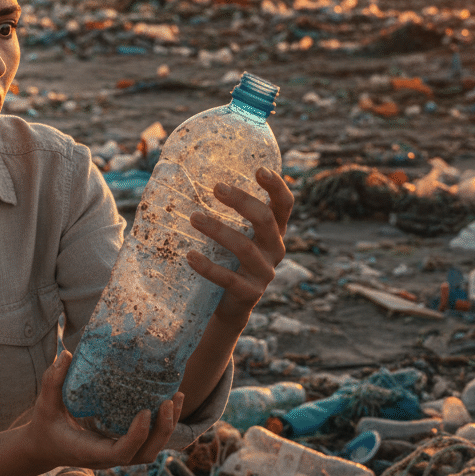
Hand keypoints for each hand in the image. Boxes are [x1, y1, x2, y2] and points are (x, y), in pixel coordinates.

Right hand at [16, 350, 183, 470]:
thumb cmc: (45, 426)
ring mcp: (118, 453)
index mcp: (90, 451)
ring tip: (177, 397)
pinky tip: (170, 401)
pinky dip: (163, 424)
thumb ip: (53, 381)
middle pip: (145, 454)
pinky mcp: (123, 445)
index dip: (137, 436)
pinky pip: (149, 441)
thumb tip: (65, 354)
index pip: (121, 453)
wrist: (44, 447)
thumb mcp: (44, 404)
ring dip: (168, 427)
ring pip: (151, 450)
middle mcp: (108, 457)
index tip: (145, 411)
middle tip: (169, 400)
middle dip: (162, 430)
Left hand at [186, 167, 293, 324]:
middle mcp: (274, 250)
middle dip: (242, 201)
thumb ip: (228, 214)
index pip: (284, 205)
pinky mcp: (249, 293)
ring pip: (244, 247)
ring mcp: (264, 273)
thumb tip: (190, 178)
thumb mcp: (236, 235)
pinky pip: (228, 278)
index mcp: (274, 232)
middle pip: (266, 220)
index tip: (259, 169)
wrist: (230, 306)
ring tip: (194, 218)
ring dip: (218, 230)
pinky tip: (190, 256)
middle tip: (217, 188)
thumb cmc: (229, 260)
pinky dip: (208, 267)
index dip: (276, 186)